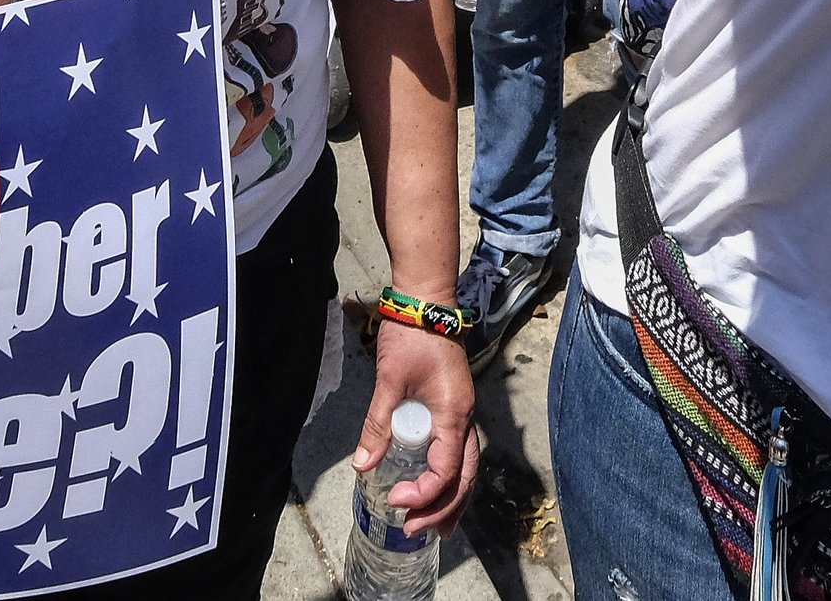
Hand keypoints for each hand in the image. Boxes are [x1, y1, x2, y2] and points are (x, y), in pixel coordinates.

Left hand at [351, 321, 478, 539]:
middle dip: (445, 507)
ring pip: (468, 464)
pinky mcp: (455, 406)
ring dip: (454, 497)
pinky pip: (460, 450)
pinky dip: (452, 477)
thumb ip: (377, 424)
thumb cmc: (410, 336)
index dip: (424, 493)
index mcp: (453, 412)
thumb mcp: (389, 380)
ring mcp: (463, 411)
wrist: (426, 300)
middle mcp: (465, 416)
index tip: (396, 500)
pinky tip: (437, 488)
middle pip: (465, 474)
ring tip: (437, 526)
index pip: (446, 469)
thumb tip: (363, 467)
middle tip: (418, 531)